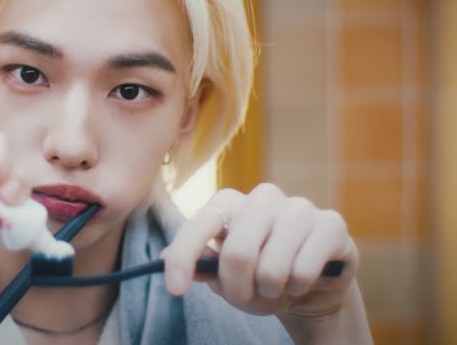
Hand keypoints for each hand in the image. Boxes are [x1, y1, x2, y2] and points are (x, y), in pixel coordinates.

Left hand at [161, 183, 357, 319]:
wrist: (310, 284)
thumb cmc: (259, 276)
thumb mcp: (225, 276)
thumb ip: (200, 265)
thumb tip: (163, 258)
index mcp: (230, 203)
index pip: (200, 224)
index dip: (184, 257)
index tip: (175, 290)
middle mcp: (263, 196)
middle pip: (238, 253)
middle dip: (239, 289)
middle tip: (248, 298)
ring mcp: (299, 206)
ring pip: (272, 267)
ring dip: (271, 291)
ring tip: (277, 287)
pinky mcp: (331, 223)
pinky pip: (304, 269)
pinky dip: (298, 287)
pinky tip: (303, 280)